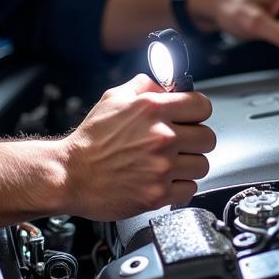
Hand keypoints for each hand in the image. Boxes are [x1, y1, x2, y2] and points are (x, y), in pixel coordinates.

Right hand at [60, 73, 214, 219]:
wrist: (70, 175)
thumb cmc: (90, 139)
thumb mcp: (113, 98)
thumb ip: (144, 86)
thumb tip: (166, 84)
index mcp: (152, 109)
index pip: (202, 106)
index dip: (198, 112)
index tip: (192, 118)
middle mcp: (162, 137)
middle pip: (208, 138)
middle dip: (196, 140)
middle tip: (181, 143)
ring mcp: (161, 167)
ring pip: (202, 165)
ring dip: (189, 164)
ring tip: (170, 163)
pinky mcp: (158, 193)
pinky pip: (190, 188)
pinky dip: (179, 186)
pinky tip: (163, 180)